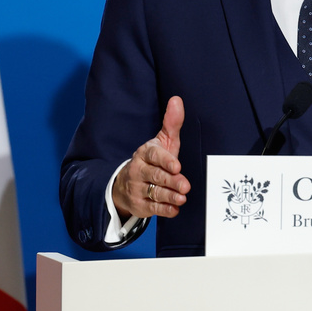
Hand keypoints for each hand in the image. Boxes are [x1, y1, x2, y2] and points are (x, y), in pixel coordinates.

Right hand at [112, 95, 191, 219]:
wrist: (126, 184)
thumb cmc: (153, 160)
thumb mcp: (162, 142)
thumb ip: (171, 123)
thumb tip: (177, 100)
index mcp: (145, 153)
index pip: (154, 156)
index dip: (165, 161)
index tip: (177, 166)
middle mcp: (138, 170)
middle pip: (156, 176)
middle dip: (171, 181)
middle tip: (185, 186)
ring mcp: (137, 188)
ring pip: (154, 193)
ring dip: (169, 196)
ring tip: (181, 198)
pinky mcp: (139, 205)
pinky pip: (152, 208)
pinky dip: (163, 210)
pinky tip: (174, 209)